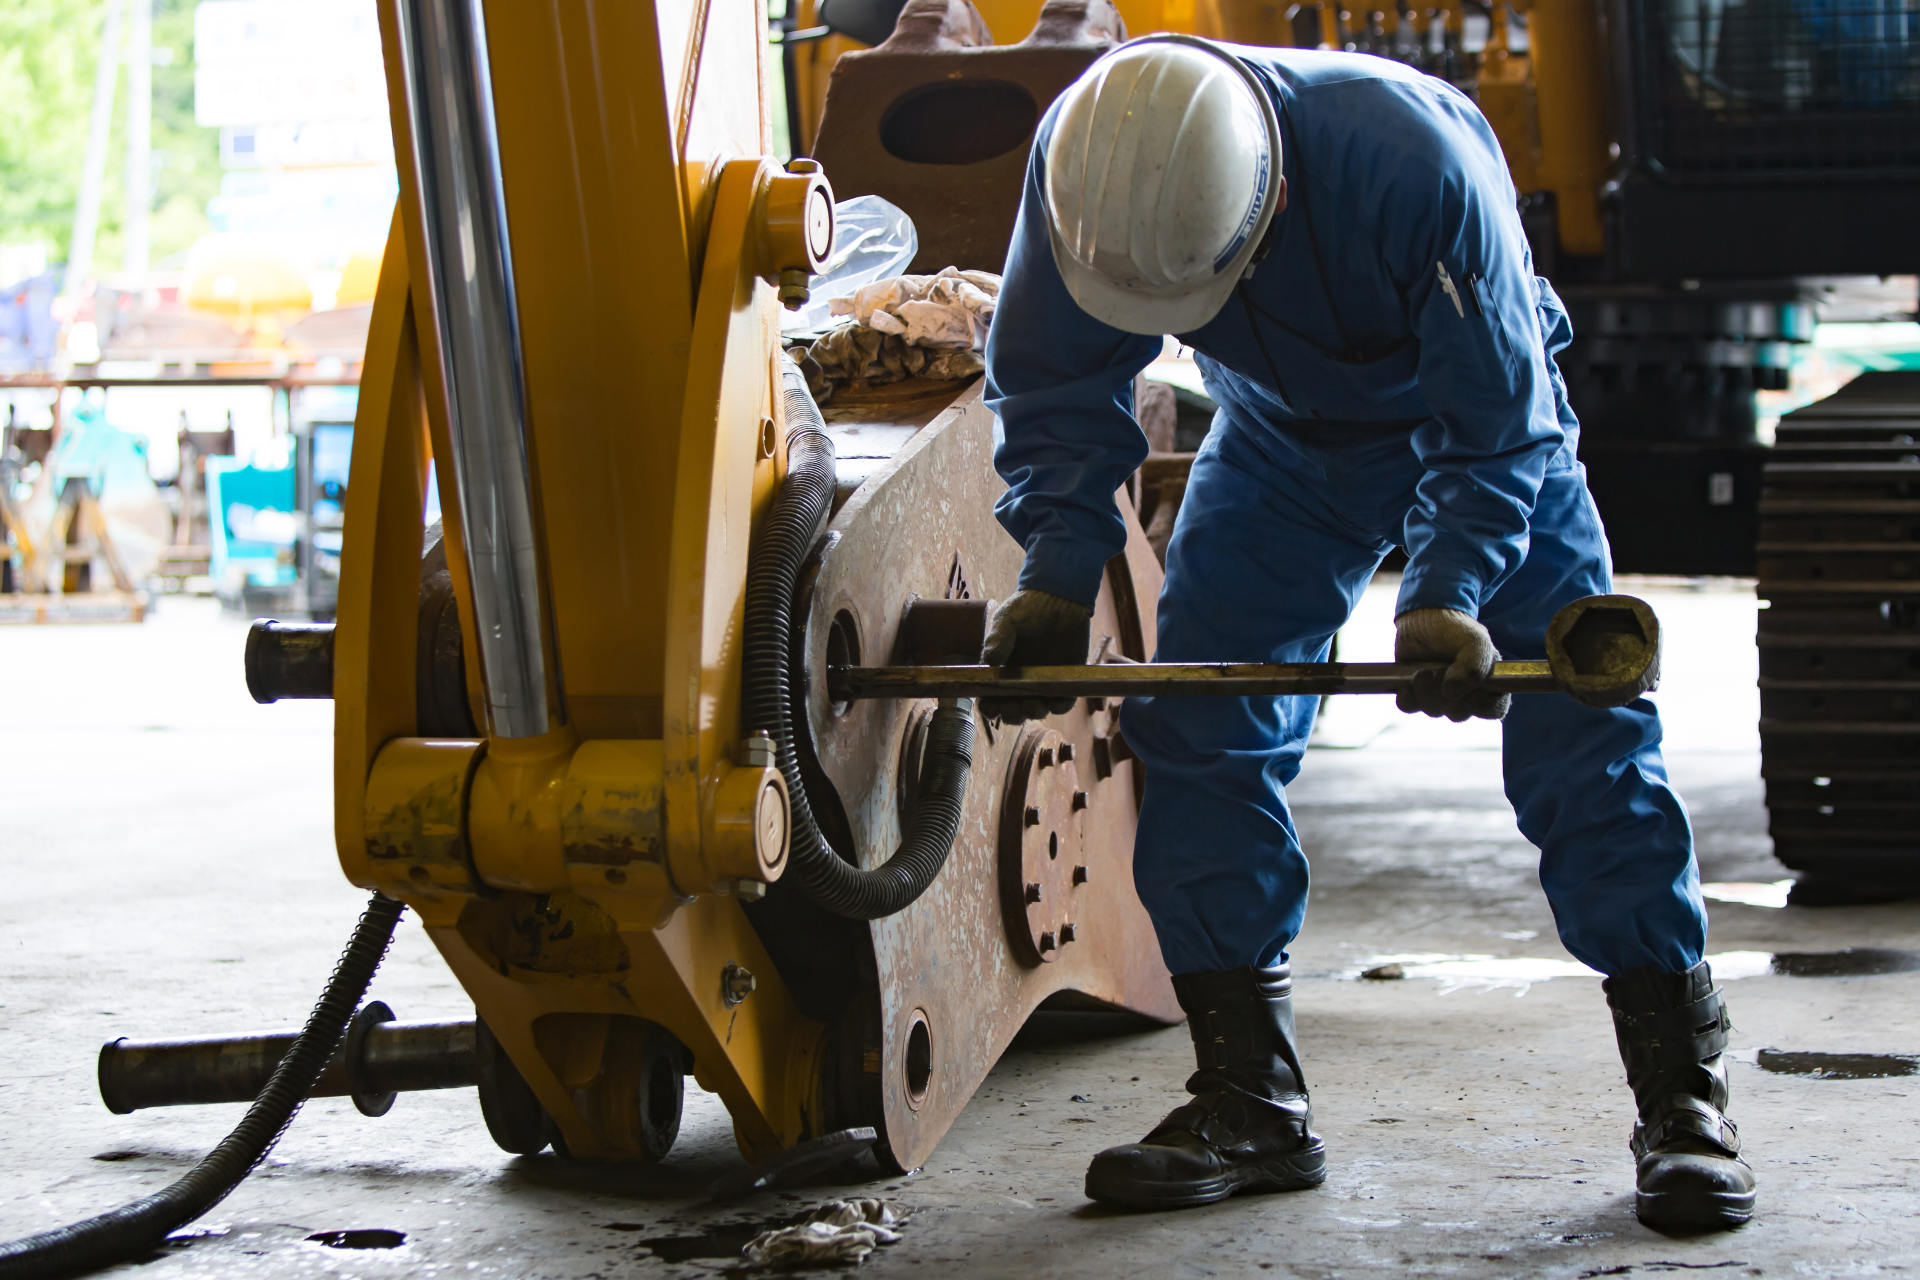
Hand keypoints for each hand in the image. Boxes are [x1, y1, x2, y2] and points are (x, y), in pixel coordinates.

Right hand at [980, 589, 1092, 723]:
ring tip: (1034, 705)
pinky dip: (1059, 706)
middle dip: (1012, 715)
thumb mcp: (1006, 620)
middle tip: (1014, 707)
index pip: (990, 700)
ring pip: (1036, 710)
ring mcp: (1042, 683)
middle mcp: (1019, 682)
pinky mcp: (1065, 680)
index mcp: (1000, 672)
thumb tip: (989, 660)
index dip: (990, 709)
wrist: (1058, 598)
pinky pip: (1062, 702)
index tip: (993, 706)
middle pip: (1012, 711)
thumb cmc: (1026, 608)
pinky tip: (1055, 702)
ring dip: (1033, 713)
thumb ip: (997, 639)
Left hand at [1394, 608, 1510, 721]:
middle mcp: (1466, 693)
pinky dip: (1407, 696)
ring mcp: (1440, 695)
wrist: (1424, 617)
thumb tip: (1452, 692)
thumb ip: (1475, 666)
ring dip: (1425, 691)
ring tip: (1423, 670)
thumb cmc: (1456, 629)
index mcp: (1489, 683)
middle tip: (1440, 671)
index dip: (1480, 705)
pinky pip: (1410, 707)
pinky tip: (1408, 680)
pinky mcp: (1416, 692)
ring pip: (1433, 711)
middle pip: (1458, 714)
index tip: (1469, 689)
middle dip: (1446, 694)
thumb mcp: (1474, 641)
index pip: (1494, 710)